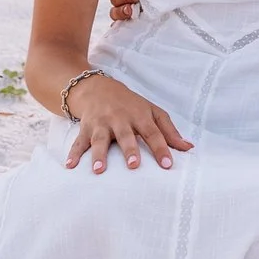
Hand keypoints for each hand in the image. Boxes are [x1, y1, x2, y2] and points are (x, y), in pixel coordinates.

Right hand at [63, 72, 192, 173]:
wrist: (97, 88)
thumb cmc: (130, 105)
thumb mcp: (152, 112)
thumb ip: (169, 131)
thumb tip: (188, 148)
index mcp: (139, 116)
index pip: (153, 133)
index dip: (161, 148)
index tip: (168, 165)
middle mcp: (120, 119)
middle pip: (126, 136)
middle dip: (129, 150)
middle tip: (134, 166)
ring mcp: (101, 123)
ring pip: (100, 139)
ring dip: (99, 154)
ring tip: (99, 170)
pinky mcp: (85, 127)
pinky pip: (79, 141)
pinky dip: (73, 153)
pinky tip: (70, 166)